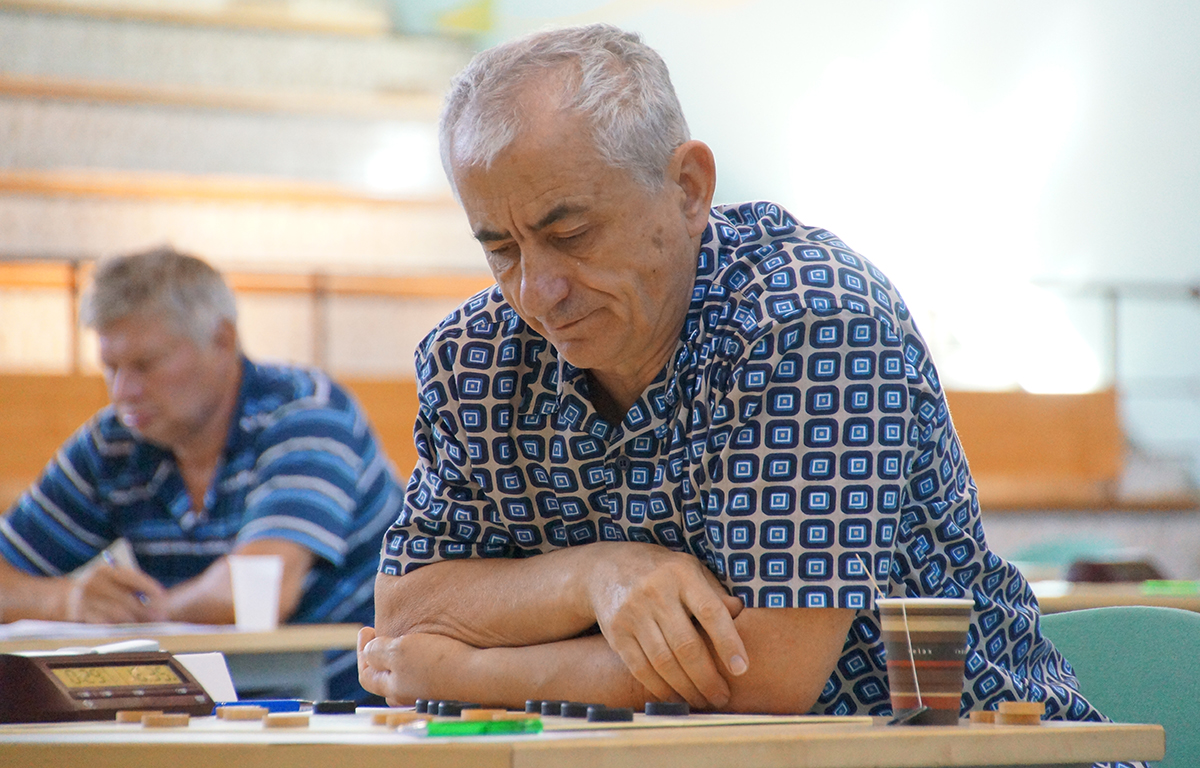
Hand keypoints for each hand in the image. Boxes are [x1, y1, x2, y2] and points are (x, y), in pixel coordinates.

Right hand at [65, 560, 166, 623]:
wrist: (56, 598)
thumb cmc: (92, 591)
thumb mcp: (107, 583)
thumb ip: (127, 588)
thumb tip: (154, 602)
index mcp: (105, 571)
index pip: (132, 577)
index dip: (149, 586)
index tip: (162, 596)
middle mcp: (95, 583)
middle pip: (127, 599)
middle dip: (146, 610)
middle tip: (160, 618)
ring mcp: (85, 599)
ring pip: (117, 613)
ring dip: (133, 621)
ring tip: (145, 626)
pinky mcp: (77, 615)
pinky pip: (102, 623)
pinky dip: (115, 627)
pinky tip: (124, 630)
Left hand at [358, 626, 475, 705]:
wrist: (476, 673)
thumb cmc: (437, 661)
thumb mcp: (399, 651)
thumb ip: (378, 652)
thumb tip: (368, 651)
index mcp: (391, 687)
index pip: (365, 673)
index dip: (361, 651)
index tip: (366, 628)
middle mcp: (406, 694)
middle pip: (383, 678)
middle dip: (378, 656)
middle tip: (380, 635)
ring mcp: (425, 693)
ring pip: (404, 676)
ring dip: (398, 658)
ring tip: (403, 639)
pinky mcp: (443, 686)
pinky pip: (422, 674)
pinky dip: (416, 661)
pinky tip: (427, 646)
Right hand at [584, 542, 746, 709]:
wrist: (606, 567)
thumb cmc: (662, 572)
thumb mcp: (691, 570)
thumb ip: (715, 593)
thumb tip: (740, 613)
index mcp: (682, 574)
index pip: (710, 612)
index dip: (728, 642)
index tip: (741, 669)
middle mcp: (655, 592)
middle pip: (686, 645)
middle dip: (707, 678)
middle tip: (721, 696)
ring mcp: (632, 612)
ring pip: (663, 662)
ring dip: (686, 688)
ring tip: (702, 700)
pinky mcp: (616, 632)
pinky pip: (640, 668)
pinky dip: (660, 688)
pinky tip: (675, 696)